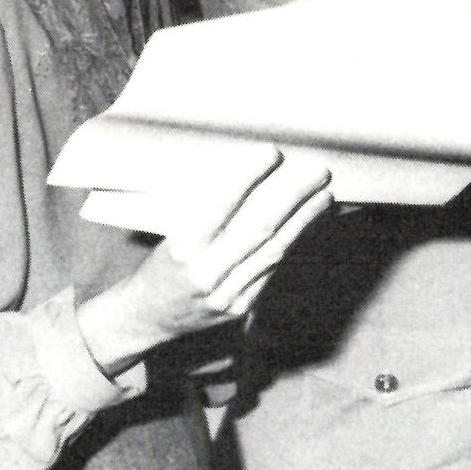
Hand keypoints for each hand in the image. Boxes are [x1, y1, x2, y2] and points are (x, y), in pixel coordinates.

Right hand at [77, 155, 331, 373]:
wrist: (147, 316)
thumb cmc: (159, 265)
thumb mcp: (172, 234)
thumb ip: (204, 215)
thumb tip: (248, 182)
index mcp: (182, 248)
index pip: (222, 206)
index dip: (250, 177)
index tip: (272, 153)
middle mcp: (206, 273)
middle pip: (259, 229)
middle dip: (293, 198)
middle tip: (317, 173)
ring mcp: (226, 294)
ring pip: (274, 251)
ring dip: (303, 221)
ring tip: (323, 198)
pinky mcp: (240, 307)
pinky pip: (271, 271)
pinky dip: (291, 245)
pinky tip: (306, 227)